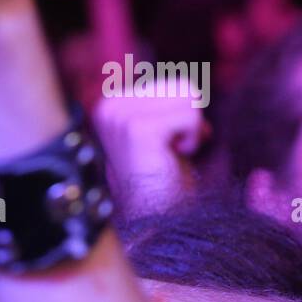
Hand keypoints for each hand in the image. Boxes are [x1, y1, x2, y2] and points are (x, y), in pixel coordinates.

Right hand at [93, 93, 206, 214]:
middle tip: (173, 151)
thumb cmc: (166, 177)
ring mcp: (119, 117)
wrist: (159, 218)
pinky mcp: (137, 130)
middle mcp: (108, 105)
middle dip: (190, 121)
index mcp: (111, 102)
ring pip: (189, 99)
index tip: (170, 144)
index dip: (185, 116)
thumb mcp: (166, 131)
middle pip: (184, 87)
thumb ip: (171, 105)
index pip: (175, 83)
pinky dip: (192, 139)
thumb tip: (193, 89)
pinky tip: (172, 158)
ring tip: (170, 154)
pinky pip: (190, 116)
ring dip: (191, 130)